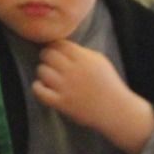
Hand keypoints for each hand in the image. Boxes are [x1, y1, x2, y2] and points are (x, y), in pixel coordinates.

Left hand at [32, 40, 153, 153]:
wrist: (116, 110)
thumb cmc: (107, 84)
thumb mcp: (99, 61)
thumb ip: (81, 52)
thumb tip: (60, 46)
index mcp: (84, 58)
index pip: (59, 44)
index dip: (55, 46)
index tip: (55, 52)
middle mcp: (74, 71)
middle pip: (47, 54)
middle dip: (47, 57)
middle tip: (50, 63)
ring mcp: (66, 88)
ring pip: (42, 71)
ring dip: (43, 72)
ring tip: (49, 76)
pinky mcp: (61, 103)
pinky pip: (39, 91)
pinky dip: (37, 87)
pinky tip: (42, 87)